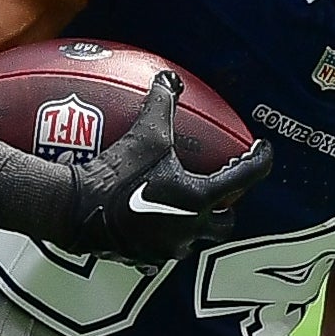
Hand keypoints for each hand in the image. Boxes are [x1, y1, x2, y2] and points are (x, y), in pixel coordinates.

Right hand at [0, 69, 269, 265]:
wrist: (73, 209)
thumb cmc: (114, 172)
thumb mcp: (144, 134)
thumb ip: (162, 103)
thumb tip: (170, 77)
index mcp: (199, 199)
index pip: (246, 177)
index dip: (259, 159)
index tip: (261, 148)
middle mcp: (190, 229)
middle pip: (226, 220)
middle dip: (230, 205)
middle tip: (223, 185)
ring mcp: (168, 249)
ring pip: (197, 238)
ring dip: (198, 221)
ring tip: (188, 202)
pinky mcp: (145, 258)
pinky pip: (164, 251)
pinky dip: (166, 236)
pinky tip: (155, 224)